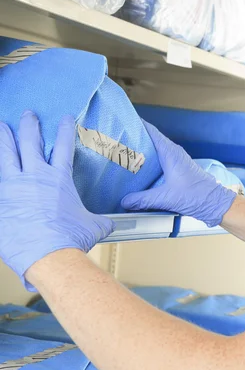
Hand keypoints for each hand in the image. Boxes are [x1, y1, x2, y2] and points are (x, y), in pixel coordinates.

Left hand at [0, 111, 114, 290]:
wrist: (49, 254)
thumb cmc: (71, 239)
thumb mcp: (93, 226)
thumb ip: (99, 220)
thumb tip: (109, 224)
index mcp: (58, 179)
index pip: (64, 146)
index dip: (65, 129)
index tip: (64, 118)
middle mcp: (34, 176)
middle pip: (30, 142)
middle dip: (29, 126)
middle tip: (27, 115)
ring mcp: (12, 186)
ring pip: (5, 154)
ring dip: (3, 139)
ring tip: (1, 127)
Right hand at [121, 121, 236, 227]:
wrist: (215, 204)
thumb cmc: (197, 196)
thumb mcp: (166, 198)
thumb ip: (143, 199)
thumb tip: (124, 201)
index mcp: (171, 153)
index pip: (151, 131)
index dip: (136, 125)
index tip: (122, 121)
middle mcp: (174, 153)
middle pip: (150, 141)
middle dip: (134, 140)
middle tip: (115, 140)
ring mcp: (176, 161)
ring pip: (155, 152)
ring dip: (141, 153)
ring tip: (122, 155)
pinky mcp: (177, 170)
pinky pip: (159, 162)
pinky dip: (148, 164)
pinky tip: (138, 172)